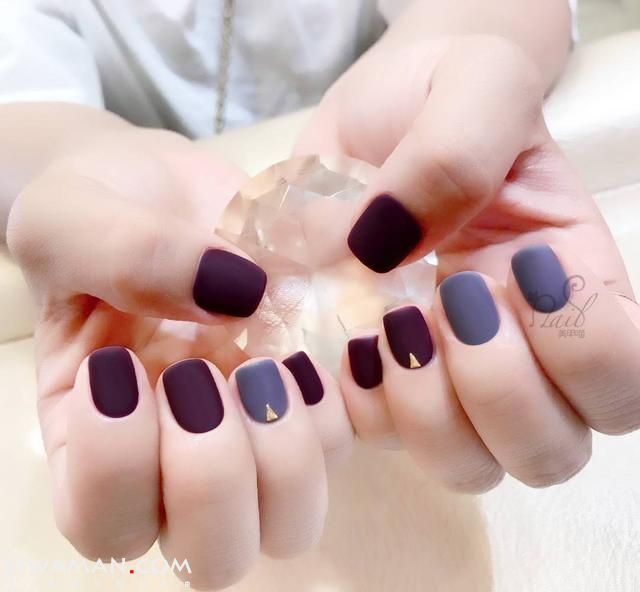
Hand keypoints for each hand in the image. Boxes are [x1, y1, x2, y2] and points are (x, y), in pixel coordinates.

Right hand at [8, 128, 351, 588]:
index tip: (127, 364)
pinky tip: (306, 342)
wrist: (166, 190)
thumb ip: (125, 257)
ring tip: (264, 362)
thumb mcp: (73, 220)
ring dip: (286, 448)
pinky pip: (342, 442)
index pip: (105, 524)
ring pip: (292, 518)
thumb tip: (237, 295)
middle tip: (203, 376)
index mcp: (95, 439)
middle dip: (215, 475)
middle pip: (214, 552)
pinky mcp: (307, 396)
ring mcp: (253, 433)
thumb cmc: (99, 210)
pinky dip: (335, 402)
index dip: (120, 467)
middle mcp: (177, 458)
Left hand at [296, 35, 639, 490]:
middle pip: (551, 451)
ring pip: (471, 465)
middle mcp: (519, 346)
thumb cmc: (440, 91)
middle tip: (444, 301)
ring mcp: (445, 373)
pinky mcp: (379, 377)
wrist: (376, 112)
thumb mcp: (468, 88)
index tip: (503, 269)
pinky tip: (342, 337)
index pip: (624, 377)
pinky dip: (360, 403)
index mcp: (571, 280)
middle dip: (496, 392)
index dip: (576, 349)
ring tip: (389, 324)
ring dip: (428, 412)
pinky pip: (381, 438)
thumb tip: (386, 257)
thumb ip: (453, 159)